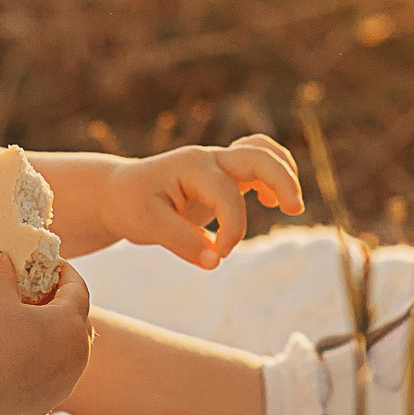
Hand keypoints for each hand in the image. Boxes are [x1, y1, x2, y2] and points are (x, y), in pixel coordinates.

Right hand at [0, 250, 93, 414]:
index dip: (66, 273)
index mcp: (71, 324)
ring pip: (67, 354)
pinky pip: (51, 378)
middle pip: (78, 323)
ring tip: (29, 328)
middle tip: (41, 295)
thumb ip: (0, 274)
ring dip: (53, 339)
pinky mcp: (47, 404)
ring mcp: (64, 383)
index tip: (54, 265)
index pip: (78, 290)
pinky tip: (19, 360)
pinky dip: (41, 365)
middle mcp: (77, 356)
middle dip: (61, 306)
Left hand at [107, 134, 304, 267]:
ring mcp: (218, 163)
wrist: (119, 192)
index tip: (220, 255)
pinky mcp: (223, 174)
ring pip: (262, 151)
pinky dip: (273, 175)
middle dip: (282, 180)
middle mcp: (209, 159)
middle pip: (258, 155)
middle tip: (294, 210)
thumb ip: (182, 242)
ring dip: (283, 172)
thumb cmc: (131, 205)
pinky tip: (269, 201)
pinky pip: (257, 162)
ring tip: (289, 206)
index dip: (232, 227)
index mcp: (190, 167)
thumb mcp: (147, 226)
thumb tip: (214, 262)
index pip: (226, 194)